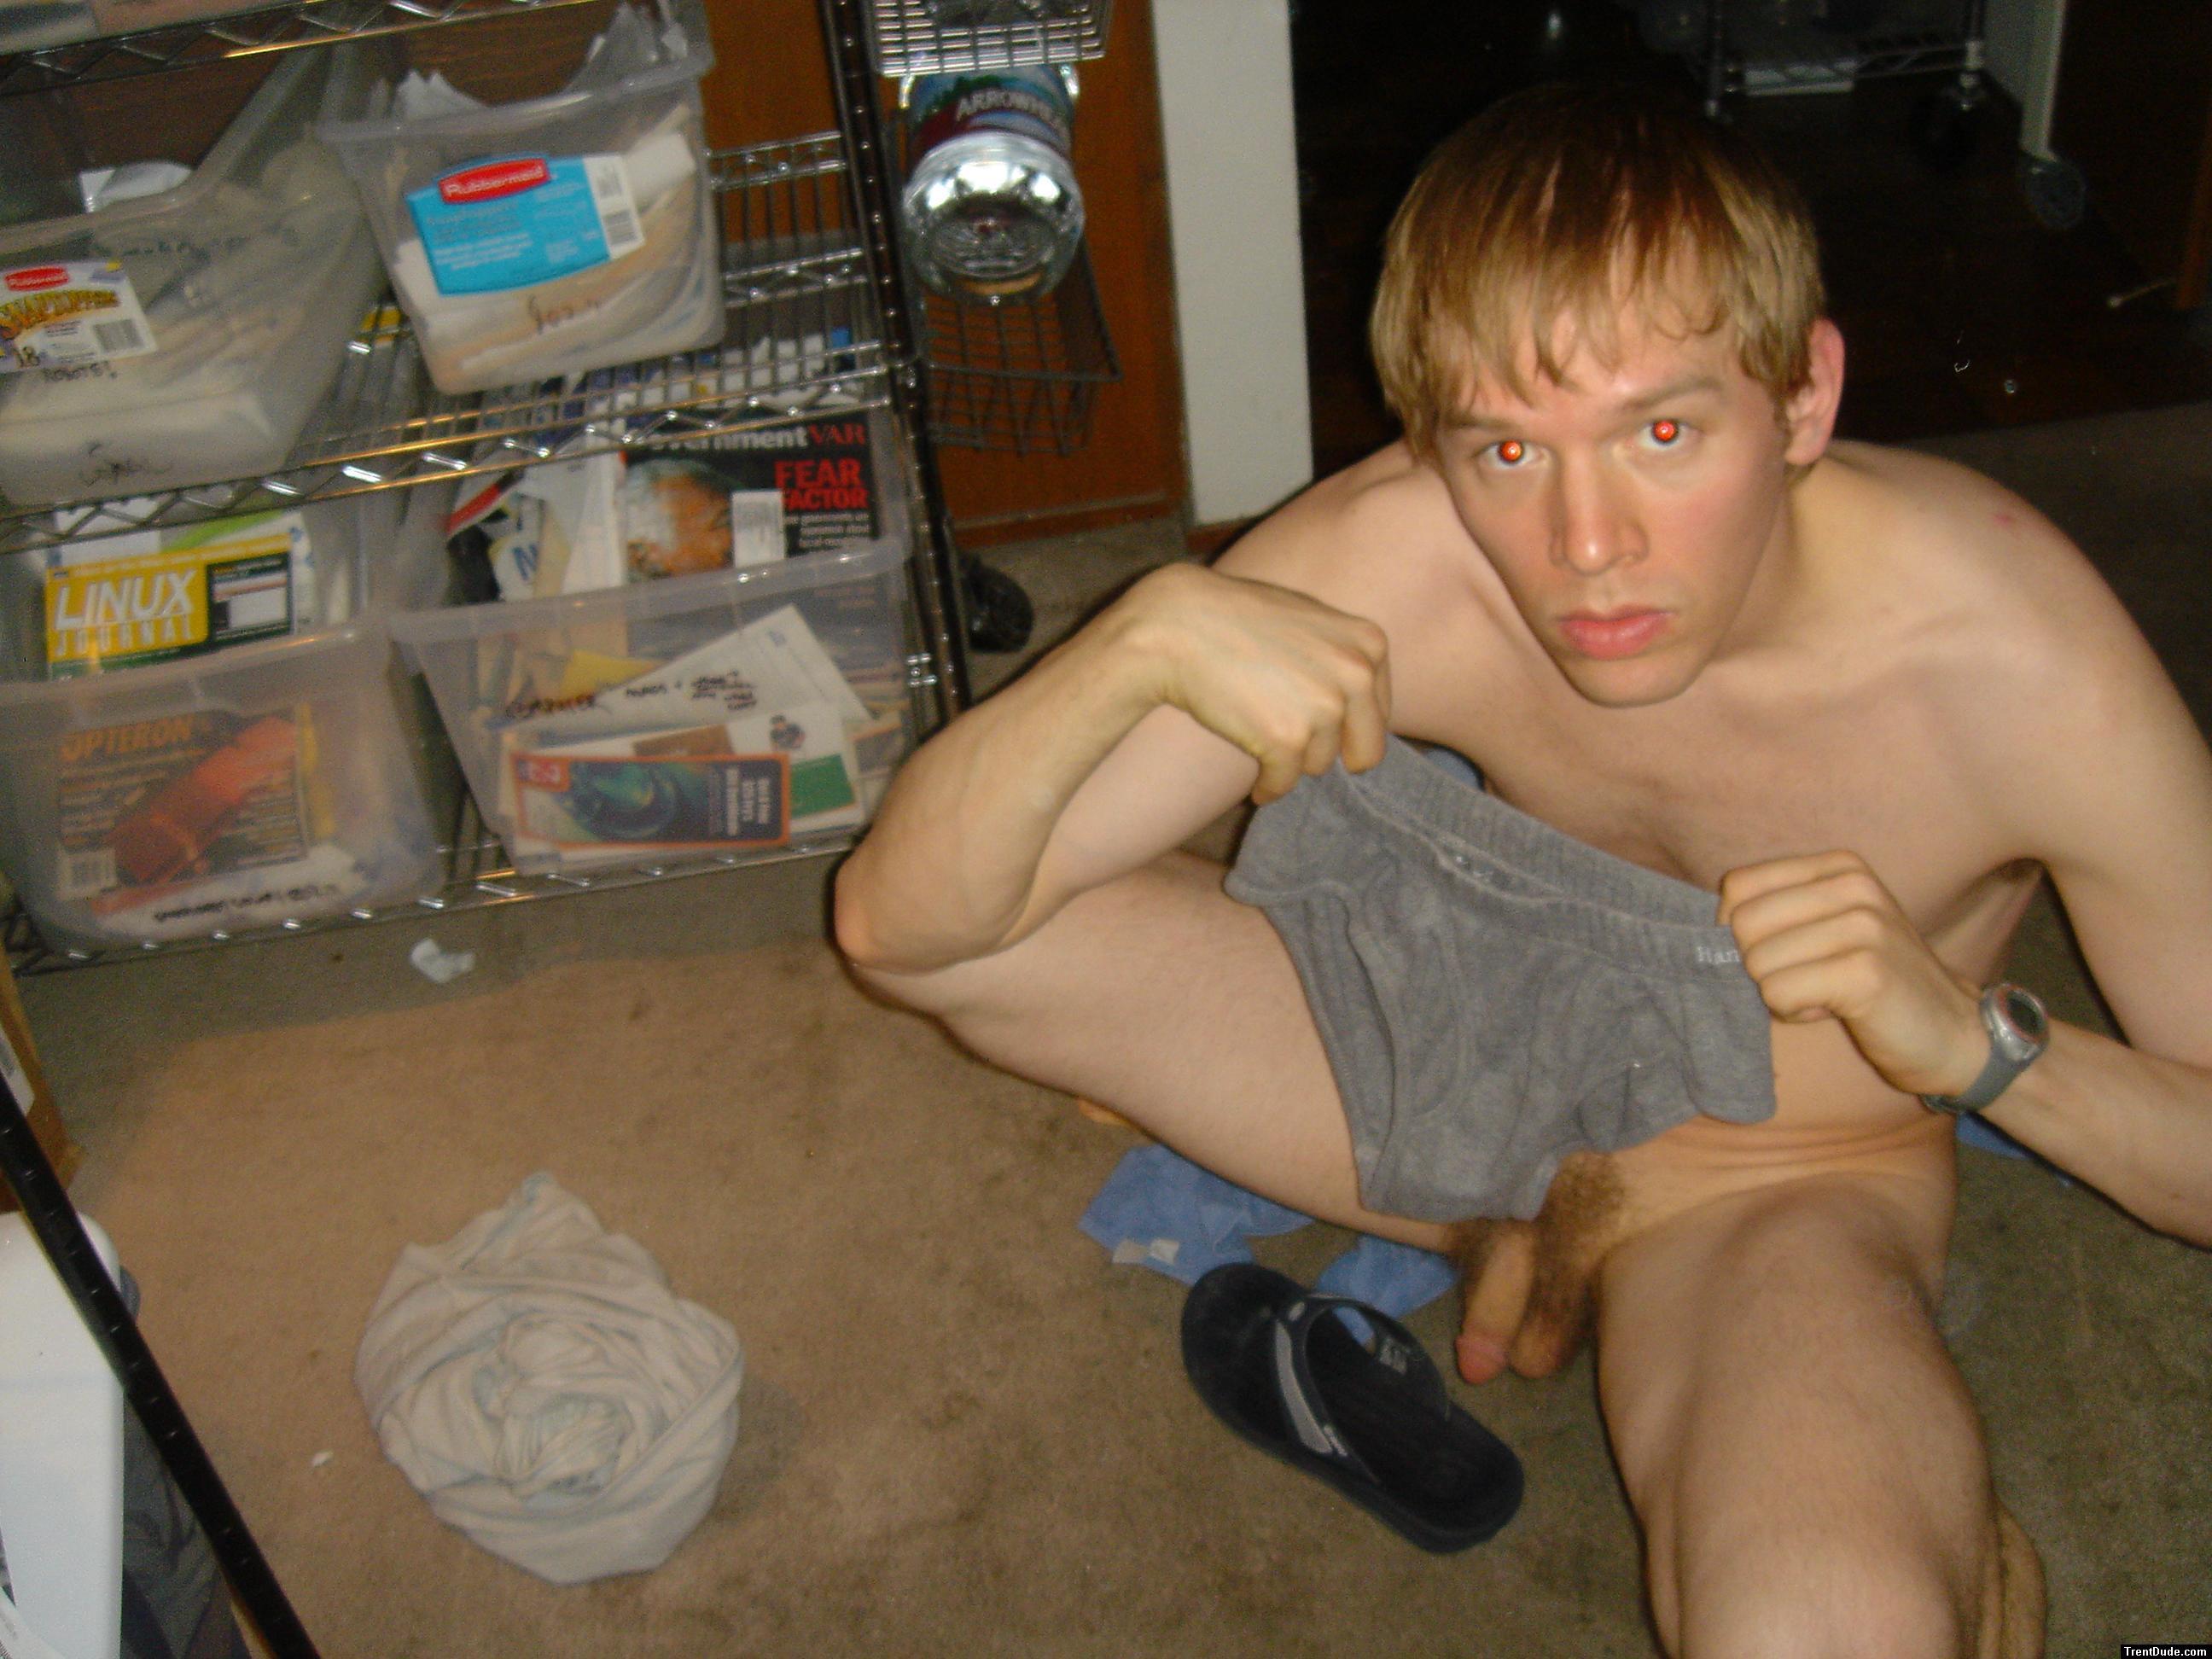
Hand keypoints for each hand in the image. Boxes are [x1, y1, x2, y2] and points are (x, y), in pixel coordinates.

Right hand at [1110, 564, 1392, 803]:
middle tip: (1295, 744)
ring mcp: (1323, 708)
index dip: (1347, 727)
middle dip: (1328, 752)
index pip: (1379, 715)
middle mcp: (1355, 675)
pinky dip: (1269, 787)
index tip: (1318, 727)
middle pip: (1364, 750)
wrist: (1177, 625)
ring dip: (1290, 760)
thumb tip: (1363, 704)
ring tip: (1258, 732)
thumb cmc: (1236, 618)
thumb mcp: (1310, 620)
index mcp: (1369, 644)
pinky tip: (1255, 778)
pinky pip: (1284, 784)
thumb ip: (1343, 656)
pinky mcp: (1286, 739)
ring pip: (1319, 765)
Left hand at [1717, 850, 1987, 1097]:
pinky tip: (1837, 1010)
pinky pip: (1779, 993)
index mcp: (1839, 866)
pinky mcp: (1865, 971)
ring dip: (1780, 994)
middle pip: (1742, 925)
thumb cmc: (1875, 984)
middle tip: (1806, 980)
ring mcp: (1863, 925)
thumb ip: (1777, 914)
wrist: (1953, 1034)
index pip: (1738, 887)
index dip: (1736, 932)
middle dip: (1759, 967)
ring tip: (1827, 994)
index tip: (1775, 955)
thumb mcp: (1827, 928)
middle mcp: (1853, 885)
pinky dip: (1796, 1013)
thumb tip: (1709, 931)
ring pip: (1757, 964)